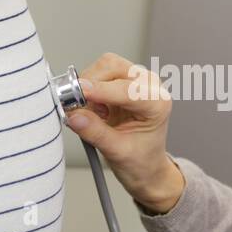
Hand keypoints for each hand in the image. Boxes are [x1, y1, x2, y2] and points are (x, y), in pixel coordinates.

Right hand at [62, 52, 182, 212]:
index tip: (78, 93)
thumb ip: (95, 132)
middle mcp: (148, 85)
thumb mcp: (117, 151)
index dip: (100, 90)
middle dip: (90, 85)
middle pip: (112, 67)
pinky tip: (96, 110)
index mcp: (157, 102)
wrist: (145, 165)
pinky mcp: (120, 80)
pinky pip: (97, 74)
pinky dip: (88, 89)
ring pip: (102, 66)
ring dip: (88, 87)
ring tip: (94, 114)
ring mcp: (134, 79)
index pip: (127, 89)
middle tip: (78, 108)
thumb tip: (74, 115)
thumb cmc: (141, 159)